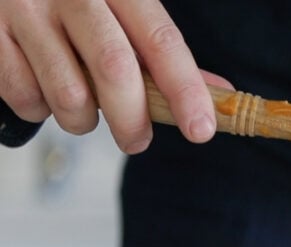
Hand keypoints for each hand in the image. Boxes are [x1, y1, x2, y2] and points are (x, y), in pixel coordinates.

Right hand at [0, 0, 230, 152]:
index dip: (185, 90)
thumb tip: (220, 93)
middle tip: (137, 141)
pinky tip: (43, 92)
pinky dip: (39, 110)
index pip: (162, 41)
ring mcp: (24, 9)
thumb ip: (163, 52)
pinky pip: (23, 95)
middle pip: (115, 69)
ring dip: (82, 121)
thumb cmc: (75, 1)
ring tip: (82, 112)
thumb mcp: (123, 10)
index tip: (201, 129)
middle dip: (133, 121)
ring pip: (68, 94)